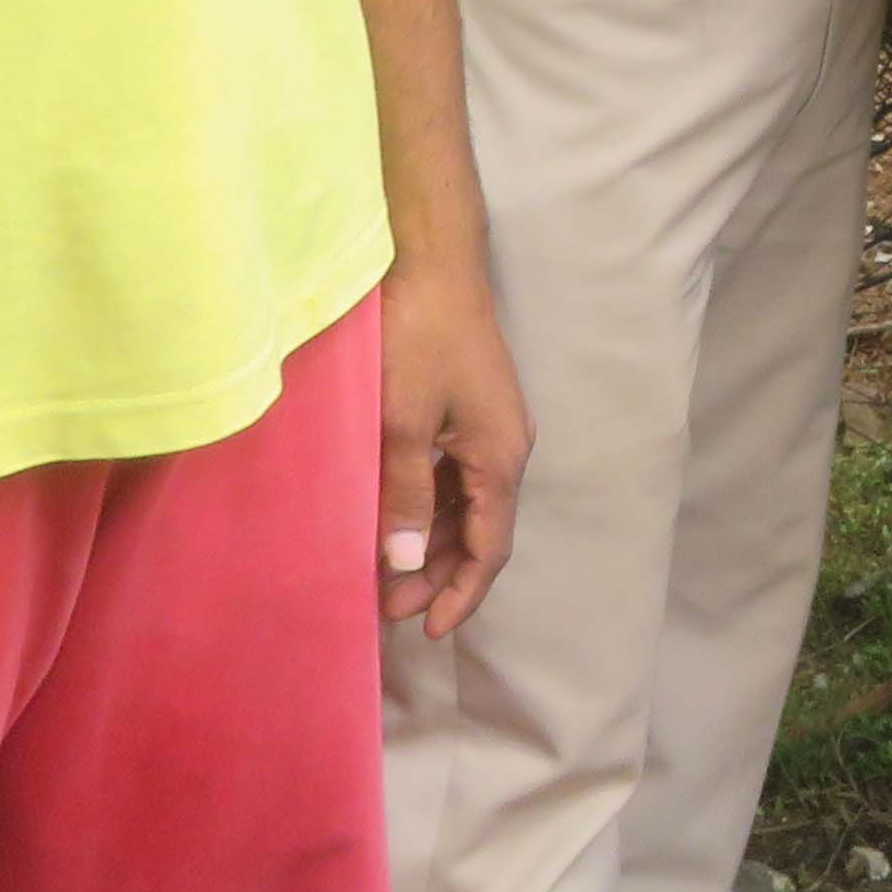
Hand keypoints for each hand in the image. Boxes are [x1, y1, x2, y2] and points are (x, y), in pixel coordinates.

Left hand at [379, 253, 532, 641]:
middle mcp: (506, 446)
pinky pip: (453, 475)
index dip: (461, 595)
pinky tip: (393, 515)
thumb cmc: (418, 336)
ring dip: (430, 542)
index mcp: (501, 457)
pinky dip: (427, 505)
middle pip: (479, 531)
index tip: (429, 633)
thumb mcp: (404, 423)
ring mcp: (489, 425)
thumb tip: (403, 566)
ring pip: (464, 505)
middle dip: (439, 575)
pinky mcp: (468, 406)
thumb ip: (405, 496)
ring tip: (385, 573)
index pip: (489, 548)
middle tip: (389, 610)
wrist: (431, 259)